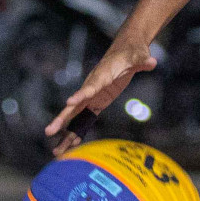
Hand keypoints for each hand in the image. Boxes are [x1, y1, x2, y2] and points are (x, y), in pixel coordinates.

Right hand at [44, 39, 157, 156]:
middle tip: (48, 131)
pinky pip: (85, 119)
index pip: (90, 87)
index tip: (69, 102)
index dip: (81, 95)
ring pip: (76, 116)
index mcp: (102, 76)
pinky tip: (71, 145)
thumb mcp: (139, 56)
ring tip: (56, 151)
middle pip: (74, 105)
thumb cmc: (132, 53)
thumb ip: (143, 61)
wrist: (126, 50)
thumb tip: (152, 62)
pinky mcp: (97, 102)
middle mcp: (92, 87)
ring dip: (66, 132)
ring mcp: (93, 96)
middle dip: (61, 119)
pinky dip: (78, 130)